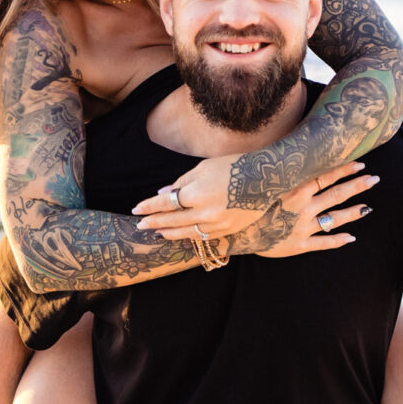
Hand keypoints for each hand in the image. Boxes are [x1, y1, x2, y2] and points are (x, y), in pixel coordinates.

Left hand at [130, 152, 264, 239]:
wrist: (265, 178)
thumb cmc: (233, 166)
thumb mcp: (204, 168)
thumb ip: (182, 182)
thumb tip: (163, 193)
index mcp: (197, 193)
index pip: (166, 203)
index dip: (149, 207)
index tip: (137, 209)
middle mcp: (205, 212)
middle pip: (172, 221)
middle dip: (154, 222)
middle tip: (140, 225)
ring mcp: (217, 224)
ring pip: (186, 233)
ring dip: (169, 233)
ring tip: (157, 232)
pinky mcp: (227, 230)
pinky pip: (202, 237)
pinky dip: (188, 236)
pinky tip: (180, 235)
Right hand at [247, 162, 377, 257]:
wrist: (235, 233)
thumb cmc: (247, 205)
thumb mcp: (263, 184)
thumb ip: (280, 172)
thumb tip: (290, 153)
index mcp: (295, 190)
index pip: (326, 176)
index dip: (344, 169)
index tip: (360, 162)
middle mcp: (303, 207)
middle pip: (336, 194)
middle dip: (357, 186)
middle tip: (374, 179)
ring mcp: (303, 227)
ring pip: (334, 218)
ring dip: (353, 212)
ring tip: (368, 207)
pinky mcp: (299, 245)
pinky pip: (323, 242)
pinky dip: (338, 240)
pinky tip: (351, 238)